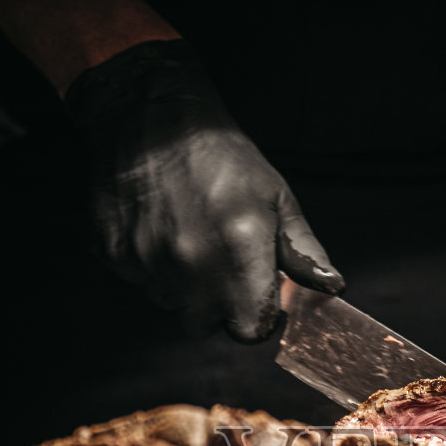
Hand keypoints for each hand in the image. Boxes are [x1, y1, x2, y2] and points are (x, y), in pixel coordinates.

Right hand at [64, 40, 342, 341]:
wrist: (151, 115)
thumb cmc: (221, 154)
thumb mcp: (275, 196)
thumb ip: (302, 251)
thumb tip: (332, 286)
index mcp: (240, 248)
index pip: (250, 330)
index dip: (257, 319)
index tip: (257, 298)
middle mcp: (192, 261)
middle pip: (203, 326)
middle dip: (215, 308)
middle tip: (221, 268)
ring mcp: (148, 258)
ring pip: (168, 303)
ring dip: (181, 285)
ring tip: (188, 237)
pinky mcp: (113, 251)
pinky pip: (138, 280)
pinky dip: (149, 264)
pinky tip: (159, 228)